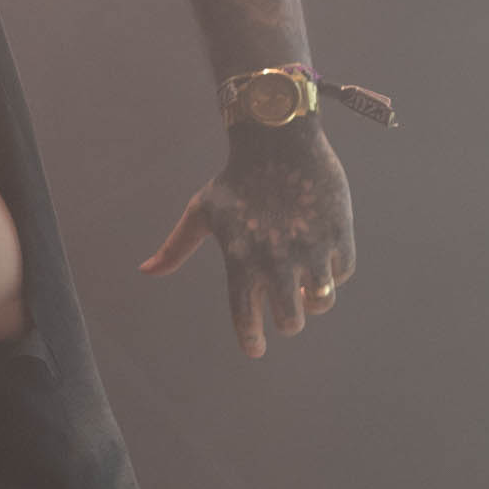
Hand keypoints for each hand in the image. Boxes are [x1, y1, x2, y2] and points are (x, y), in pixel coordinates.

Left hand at [141, 122, 355, 358]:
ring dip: (314, 301)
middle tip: (285, 310)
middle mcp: (276, 259)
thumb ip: (176, 248)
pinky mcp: (339, 231)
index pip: (245, 318)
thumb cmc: (234, 179)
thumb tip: (145, 271)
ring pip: (322, 301)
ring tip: (305, 288)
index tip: (255, 350)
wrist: (277, 139)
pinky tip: (322, 262)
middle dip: (288, 322)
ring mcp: (310, 247)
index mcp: (240, 260)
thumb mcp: (201, 212)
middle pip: (290, 320)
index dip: (251, 340)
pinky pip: (343, 271)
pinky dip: (334, 273)